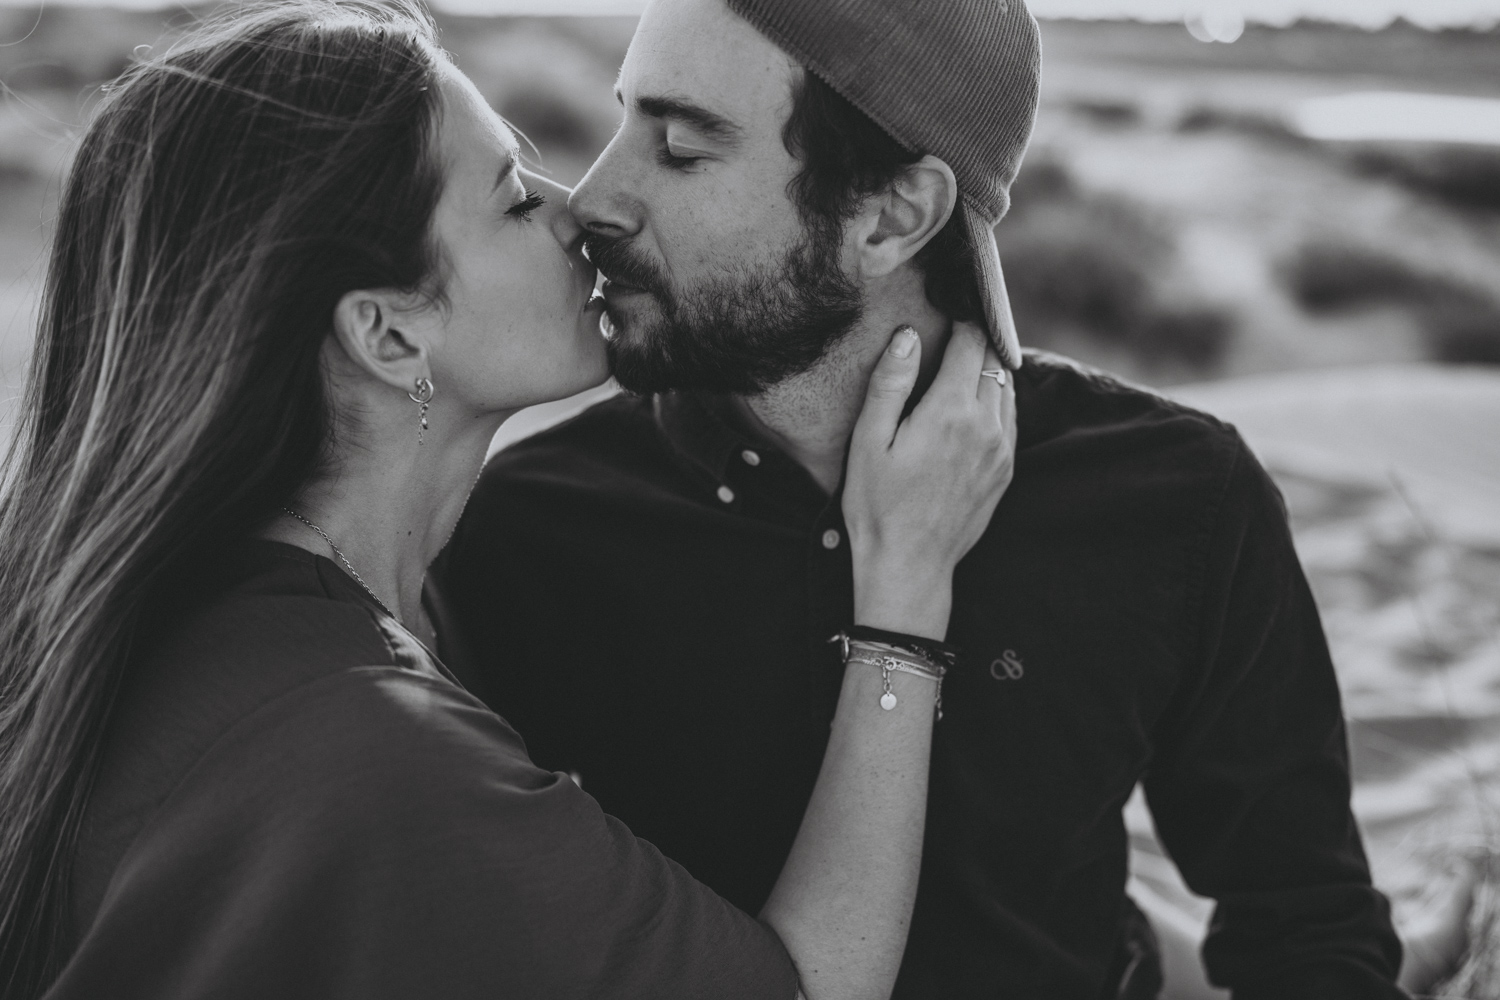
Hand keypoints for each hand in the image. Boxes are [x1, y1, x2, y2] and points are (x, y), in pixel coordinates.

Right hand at [842, 322, 1015, 637]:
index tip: (952, 311)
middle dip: (978, 342)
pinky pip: (1009, 421)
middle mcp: (987, 427)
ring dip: (989, 371)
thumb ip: (891, 383)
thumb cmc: (877, 506)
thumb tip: (909, 336)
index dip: (964, 321)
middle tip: (958, 331)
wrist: (908, 566)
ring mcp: (1002, 452)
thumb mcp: (868, 441)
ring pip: (1008, 389)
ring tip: (964, 365)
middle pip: (995, 362)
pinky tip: (971, 407)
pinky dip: (996, 402)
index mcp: (951, 412)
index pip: (972, 344)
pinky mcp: (1005, 473)